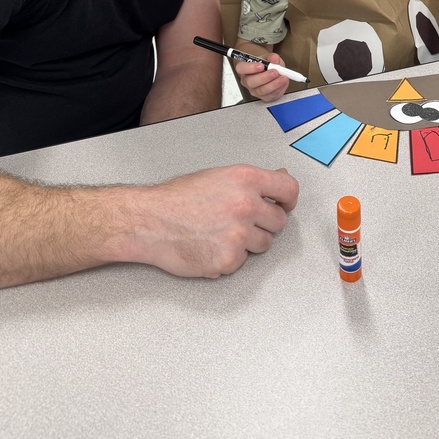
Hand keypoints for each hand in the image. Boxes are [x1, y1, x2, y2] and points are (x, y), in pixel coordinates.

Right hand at [124, 165, 299, 278]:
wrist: (149, 221)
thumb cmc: (177, 198)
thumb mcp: (219, 177)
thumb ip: (251, 181)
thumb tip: (280, 177)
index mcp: (246, 179)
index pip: (288, 189)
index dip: (288, 199)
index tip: (284, 205)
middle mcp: (246, 205)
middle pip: (279, 221)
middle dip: (264, 223)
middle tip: (240, 222)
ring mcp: (239, 234)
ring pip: (264, 244)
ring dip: (248, 242)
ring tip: (221, 233)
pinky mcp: (229, 259)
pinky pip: (242, 261)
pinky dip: (229, 258)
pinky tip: (210, 246)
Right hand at [235, 54, 290, 102]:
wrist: (269, 71)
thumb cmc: (265, 64)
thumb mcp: (268, 57)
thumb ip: (271, 57)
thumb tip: (275, 59)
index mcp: (244, 69)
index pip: (241, 68)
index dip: (250, 68)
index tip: (261, 65)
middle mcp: (247, 81)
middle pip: (251, 82)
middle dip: (264, 78)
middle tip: (275, 72)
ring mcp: (255, 91)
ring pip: (261, 91)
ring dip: (274, 84)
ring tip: (283, 78)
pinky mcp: (264, 97)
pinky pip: (270, 96)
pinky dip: (279, 89)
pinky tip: (284, 83)